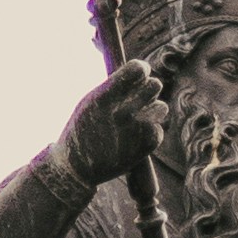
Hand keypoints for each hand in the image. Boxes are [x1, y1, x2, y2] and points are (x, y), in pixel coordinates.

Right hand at [65, 57, 168, 187]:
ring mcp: (134, 131)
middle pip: (155, 86)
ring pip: (161, 107)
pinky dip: (150, 132)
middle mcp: (120, 112)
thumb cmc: (83, 131)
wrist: (77, 168)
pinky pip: (158, 129)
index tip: (141, 74)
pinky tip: (135, 137)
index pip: (136, 70)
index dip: (142, 69)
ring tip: (135, 120)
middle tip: (141, 96)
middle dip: (150, 88)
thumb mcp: (89, 103)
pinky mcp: (145, 146)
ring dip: (152, 111)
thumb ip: (113, 88)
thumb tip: (140, 70)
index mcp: (103, 98)